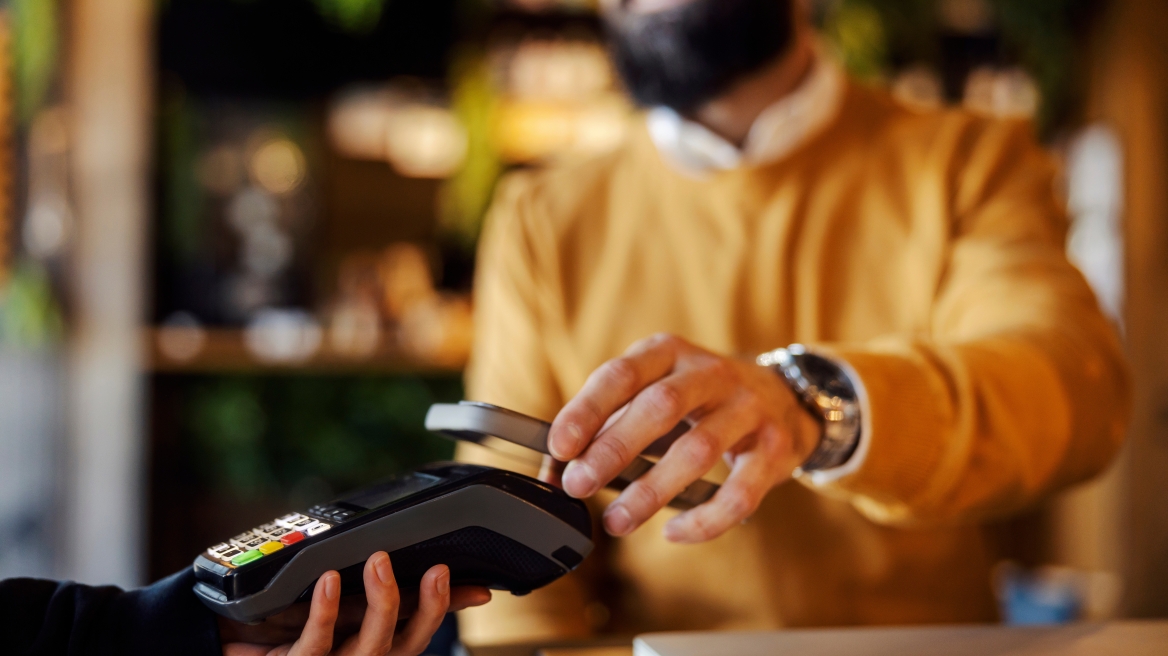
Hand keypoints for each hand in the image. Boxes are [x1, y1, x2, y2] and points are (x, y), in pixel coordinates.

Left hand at [219, 552, 491, 655]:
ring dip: (381, 604)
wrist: (219, 644)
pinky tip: (328, 582)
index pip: (421, 629)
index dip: (451, 611)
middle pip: (407, 646)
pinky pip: (313, 646)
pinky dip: (324, 611)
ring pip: (371, 649)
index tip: (479, 588)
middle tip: (437, 570)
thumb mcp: (327, 599)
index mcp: (369, 642)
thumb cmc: (272, 621)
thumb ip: (364, 586)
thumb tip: (397, 550)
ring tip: (379, 561)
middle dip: (429, 611)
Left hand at [544, 334, 819, 542]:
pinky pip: (740, 492)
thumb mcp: (653, 393)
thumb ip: (606, 425)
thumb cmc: (698, 400)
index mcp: (669, 352)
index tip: (559, 446)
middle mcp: (711, 372)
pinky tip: (675, 533)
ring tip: (618, 521)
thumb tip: (553, 471)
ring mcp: (749, 408)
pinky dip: (705, 519)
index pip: (623, 374)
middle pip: (661, 407)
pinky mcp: (775, 448)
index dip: (588, 409)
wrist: (785, 397)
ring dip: (652, 491)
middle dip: (615, 449)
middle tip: (579, 485)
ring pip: (699, 450)